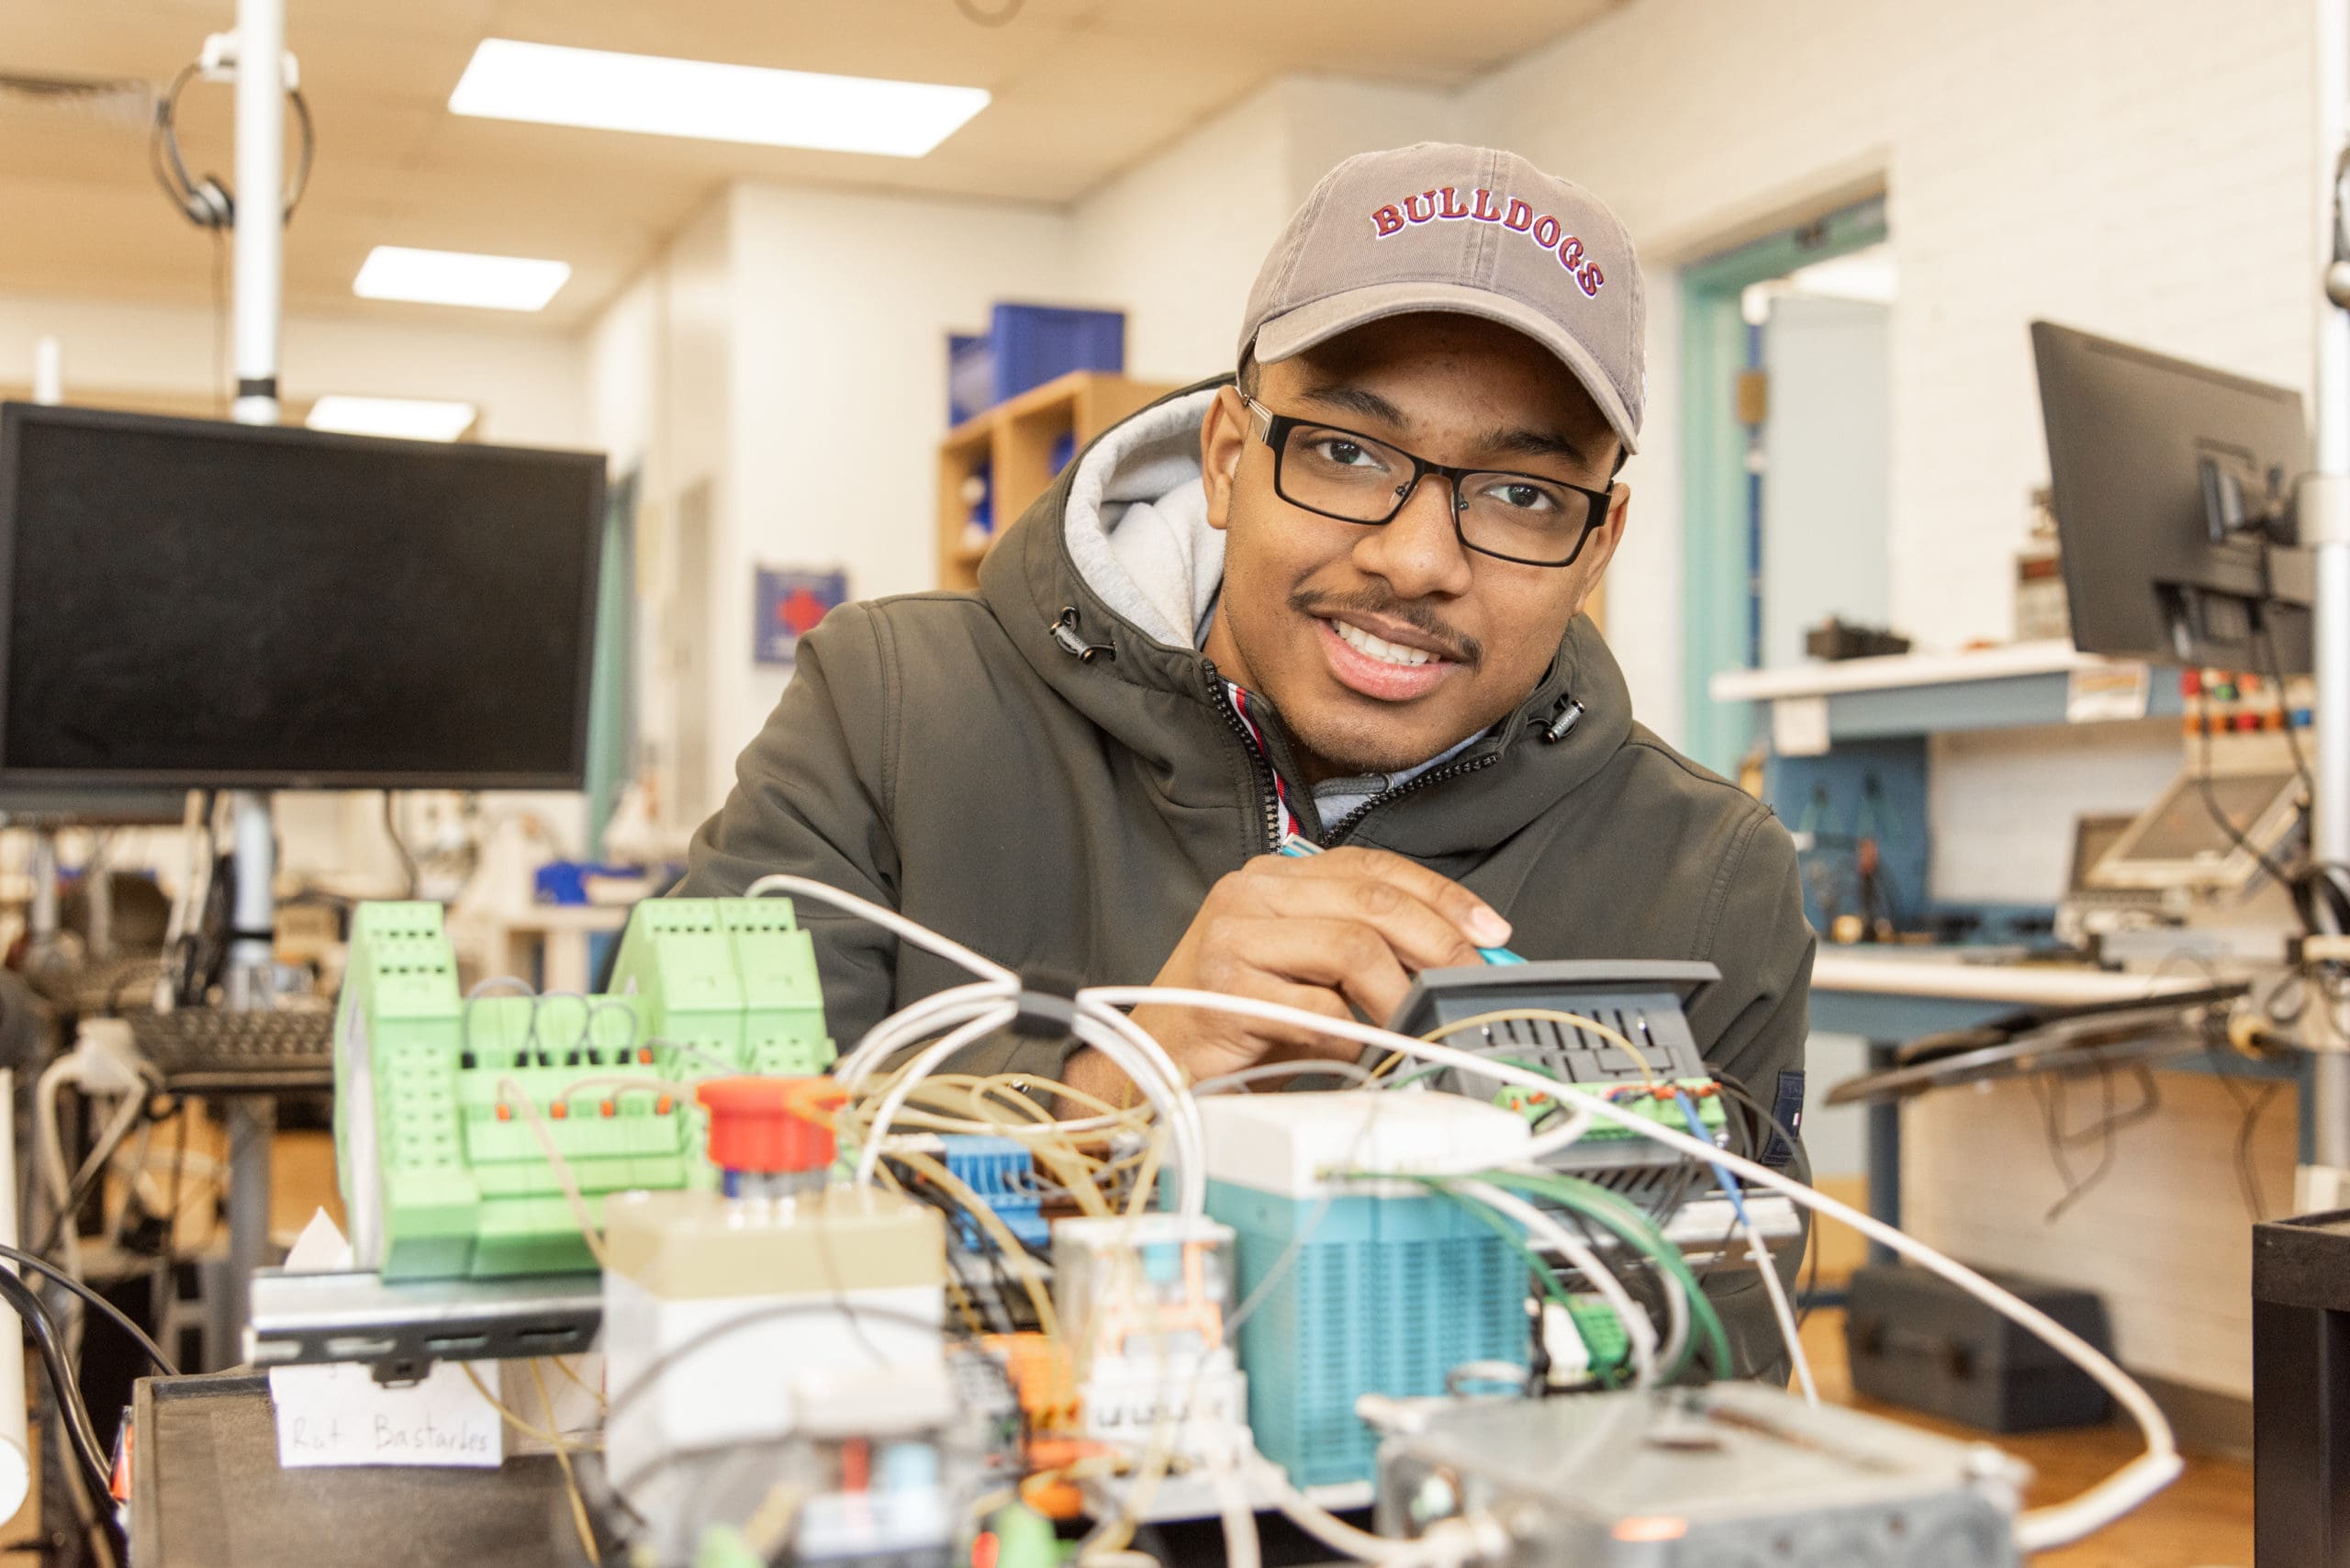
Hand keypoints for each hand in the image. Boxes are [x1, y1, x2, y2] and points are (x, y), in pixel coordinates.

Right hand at [1068, 847, 1512, 1100]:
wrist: (1156, 1067)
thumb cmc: (1240, 1025)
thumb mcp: (1311, 974)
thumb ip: (1371, 955)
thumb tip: (1462, 961)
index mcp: (1276, 879)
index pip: (1375, 865)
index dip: (1442, 895)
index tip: (1491, 932)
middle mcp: (1251, 893)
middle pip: (1372, 900)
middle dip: (1439, 944)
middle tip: (1470, 984)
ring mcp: (1232, 936)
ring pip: (1353, 947)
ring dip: (1398, 997)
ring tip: (1409, 1028)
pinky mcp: (1224, 989)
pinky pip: (1319, 1009)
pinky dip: (1351, 1037)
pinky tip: (1352, 1053)